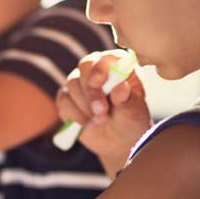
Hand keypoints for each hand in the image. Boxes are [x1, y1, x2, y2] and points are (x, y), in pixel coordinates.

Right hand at [57, 51, 151, 165]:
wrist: (118, 141)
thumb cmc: (131, 122)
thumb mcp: (135, 114)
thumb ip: (129, 101)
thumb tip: (122, 88)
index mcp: (120, 67)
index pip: (107, 58)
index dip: (101, 68)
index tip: (99, 83)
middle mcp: (99, 70)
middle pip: (86, 65)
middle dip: (91, 91)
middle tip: (101, 111)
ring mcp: (81, 83)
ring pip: (73, 84)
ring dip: (85, 106)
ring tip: (100, 120)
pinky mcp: (67, 98)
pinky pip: (64, 101)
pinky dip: (75, 115)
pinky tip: (88, 123)